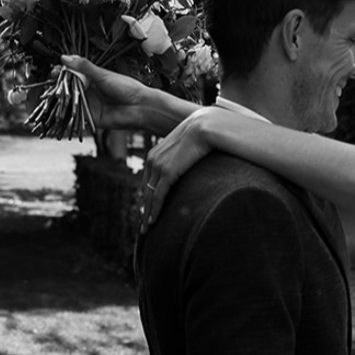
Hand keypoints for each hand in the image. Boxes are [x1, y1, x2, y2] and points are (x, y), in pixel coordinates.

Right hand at [59, 55, 151, 130]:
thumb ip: (84, 67)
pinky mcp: (91, 118)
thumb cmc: (126, 88)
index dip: (62, 73)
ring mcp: (89, 105)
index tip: (55, 71)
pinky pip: (77, 117)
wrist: (140, 107)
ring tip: (55, 96)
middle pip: (68, 88)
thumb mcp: (102, 74)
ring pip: (70, 103)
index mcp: (91, 78)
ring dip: (61, 100)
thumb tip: (65, 58)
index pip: (71, 74)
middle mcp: (89, 91)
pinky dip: (68, 115)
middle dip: (59, 86)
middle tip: (53, 82)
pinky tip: (61, 111)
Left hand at [141, 107, 223, 227]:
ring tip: (148, 229)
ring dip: (148, 213)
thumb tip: (195, 162)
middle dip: (145, 208)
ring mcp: (159, 164)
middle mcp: (154, 157)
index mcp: (158, 151)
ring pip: (150, 195)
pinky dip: (155, 209)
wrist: (209, 125)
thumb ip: (188, 156)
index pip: (149, 179)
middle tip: (145, 225)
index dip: (148, 196)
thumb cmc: (207, 134)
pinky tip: (153, 220)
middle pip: (146, 188)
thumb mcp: (191, 147)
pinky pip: (158, 195)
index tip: (149, 210)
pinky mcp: (167, 171)